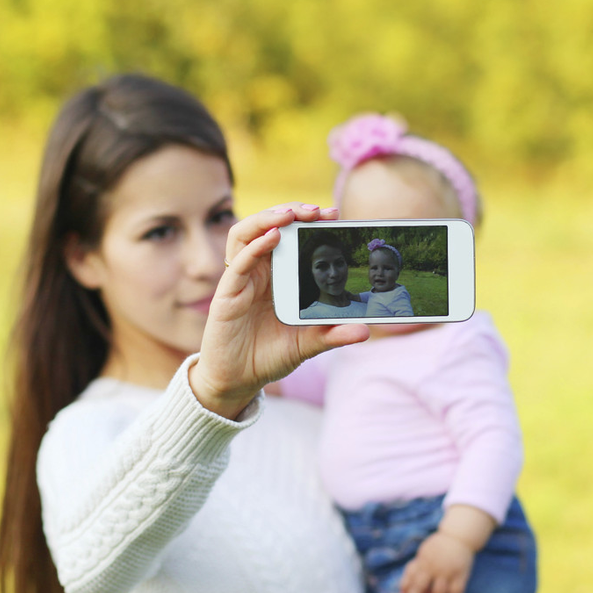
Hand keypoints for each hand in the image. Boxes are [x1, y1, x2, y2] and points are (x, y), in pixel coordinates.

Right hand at [189, 203, 367, 417]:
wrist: (240, 381)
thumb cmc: (270, 356)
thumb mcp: (308, 344)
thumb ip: (333, 334)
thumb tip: (365, 331)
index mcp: (276, 276)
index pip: (289, 236)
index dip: (307, 221)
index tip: (334, 216)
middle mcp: (257, 272)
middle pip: (267, 226)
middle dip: (291, 212)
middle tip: (317, 211)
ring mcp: (240, 281)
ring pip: (245, 235)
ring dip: (267, 219)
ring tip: (290, 215)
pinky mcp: (226, 295)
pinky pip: (238, 264)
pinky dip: (255, 247)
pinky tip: (273, 238)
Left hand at [400, 532, 474, 592]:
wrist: (458, 536)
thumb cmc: (438, 547)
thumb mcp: (423, 553)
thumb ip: (414, 568)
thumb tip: (402, 588)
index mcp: (421, 561)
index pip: (408, 578)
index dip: (404, 591)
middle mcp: (432, 567)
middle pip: (419, 587)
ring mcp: (446, 572)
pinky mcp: (460, 575)